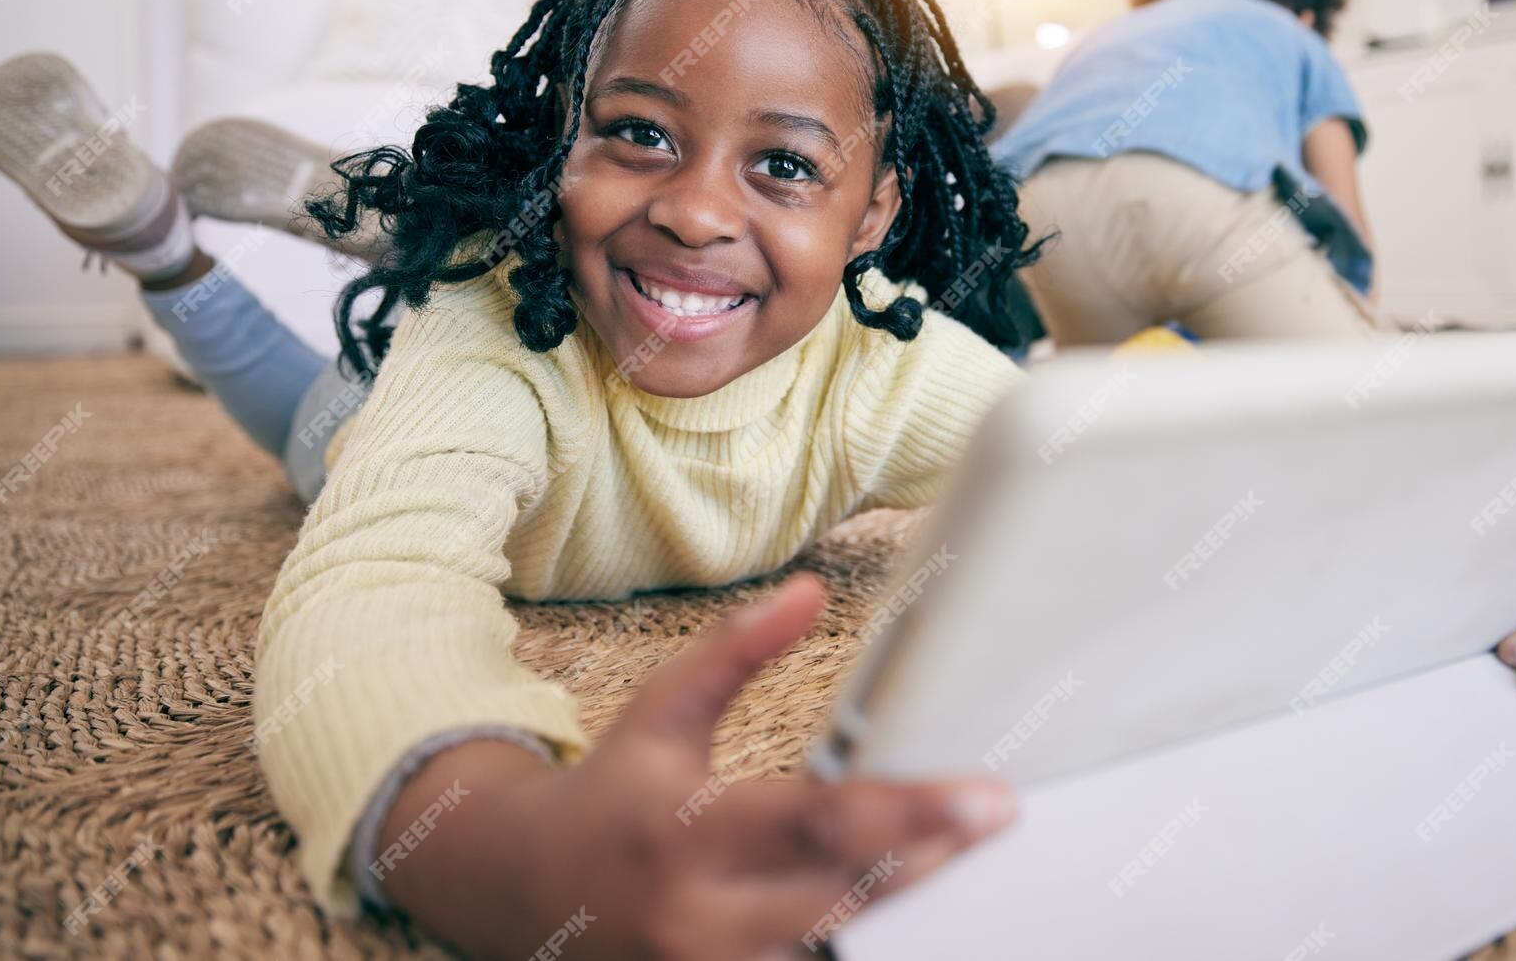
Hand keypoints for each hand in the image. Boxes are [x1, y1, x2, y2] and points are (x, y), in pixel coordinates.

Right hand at [381, 574, 1016, 959]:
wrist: (523, 893)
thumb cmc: (612, 794)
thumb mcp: (663, 710)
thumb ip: (735, 651)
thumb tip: (809, 590)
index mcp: (687, 833)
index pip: (820, 824)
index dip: (912, 813)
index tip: (986, 798)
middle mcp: (701, 919)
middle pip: (849, 896)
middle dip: (930, 857)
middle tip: (992, 816)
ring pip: (838, 945)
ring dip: (904, 903)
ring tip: (952, 851)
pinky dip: (858, 935)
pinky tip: (898, 901)